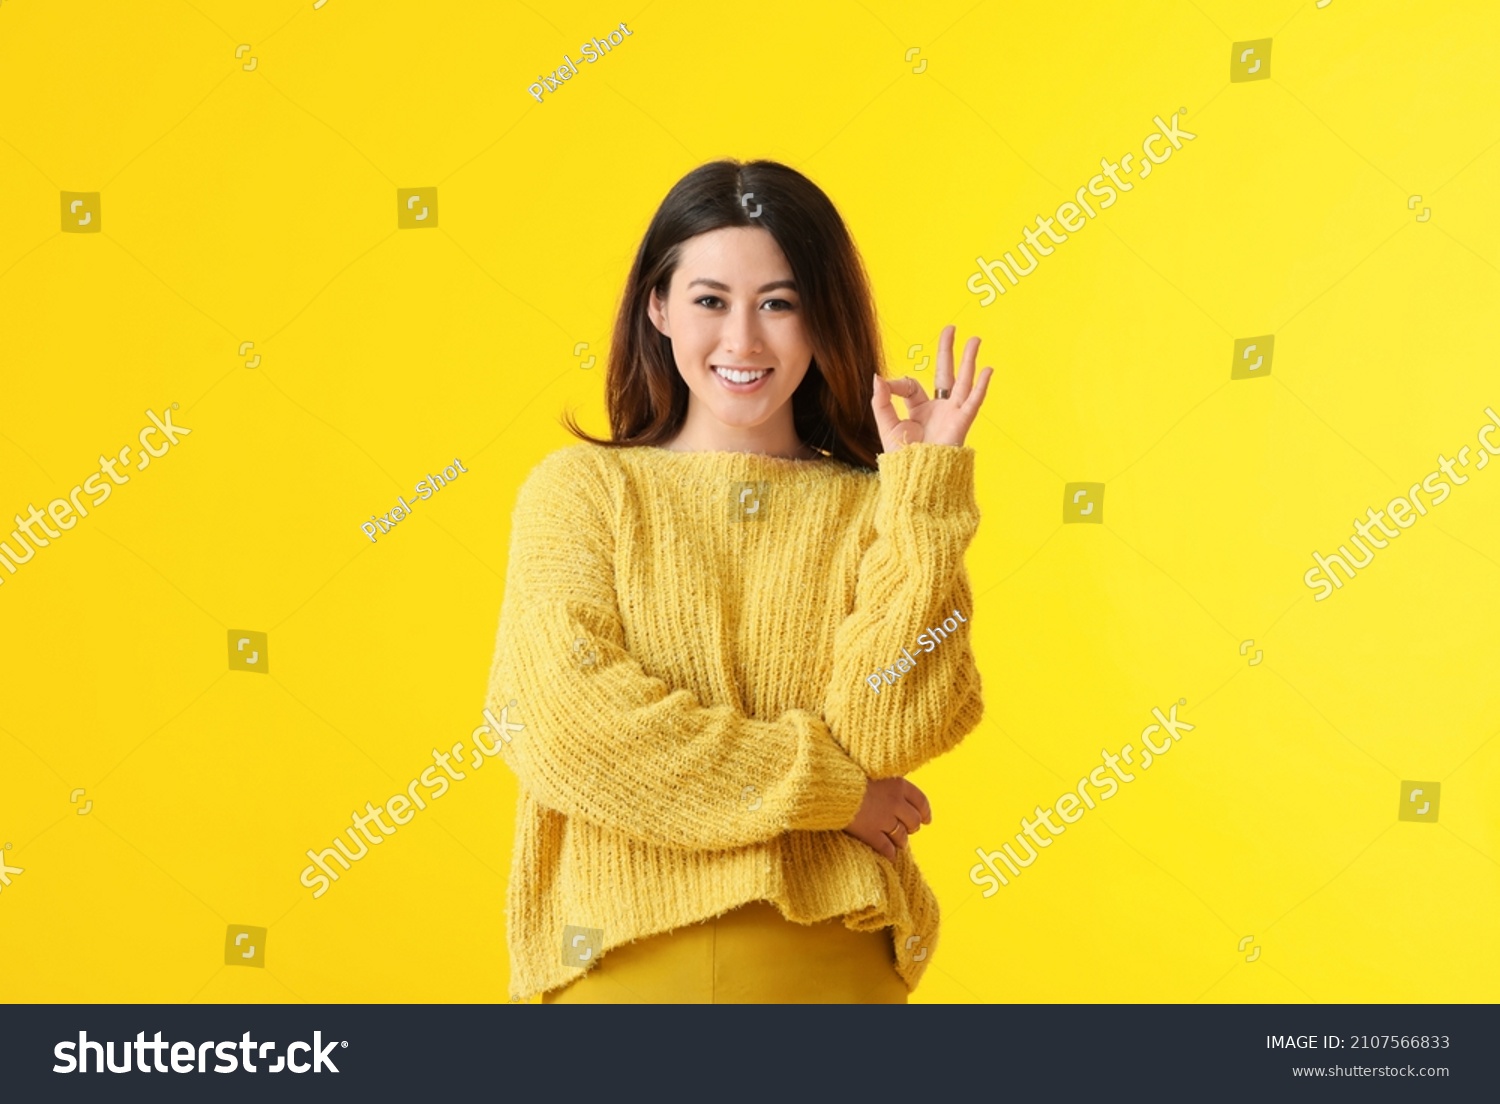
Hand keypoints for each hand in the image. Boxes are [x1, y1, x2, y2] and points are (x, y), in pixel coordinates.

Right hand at [842, 776, 932, 860]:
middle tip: (907, 830)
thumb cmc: (847, 772)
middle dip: (912, 827)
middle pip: (914, 821)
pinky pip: (887, 848)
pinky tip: (890, 856)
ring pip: (902, 837)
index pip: (921, 801)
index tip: (926, 820)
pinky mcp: (870, 832)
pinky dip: (890, 853)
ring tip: (897, 843)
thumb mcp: (873, 770)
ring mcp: (883, 819)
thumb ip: (886, 780)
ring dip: (901, 841)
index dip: (925, 812)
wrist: (829, 783)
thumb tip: (893, 787)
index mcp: (897, 784)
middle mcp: (895, 802)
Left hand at [872, 324, 993, 452]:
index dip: (897, 383)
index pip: (912, 385)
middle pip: (945, 373)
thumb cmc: (902, 457)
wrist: (916, 476)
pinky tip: (987, 369)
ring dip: (969, 360)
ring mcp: (952, 414)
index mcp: (919, 410)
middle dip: (947, 351)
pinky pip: (973, 401)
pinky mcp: (961, 422)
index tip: (886, 386)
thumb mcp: (886, 425)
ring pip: (963, 381)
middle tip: (950, 328)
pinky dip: (981, 385)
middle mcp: (938, 409)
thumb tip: (877, 376)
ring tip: (975, 339)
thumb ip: (881, 400)